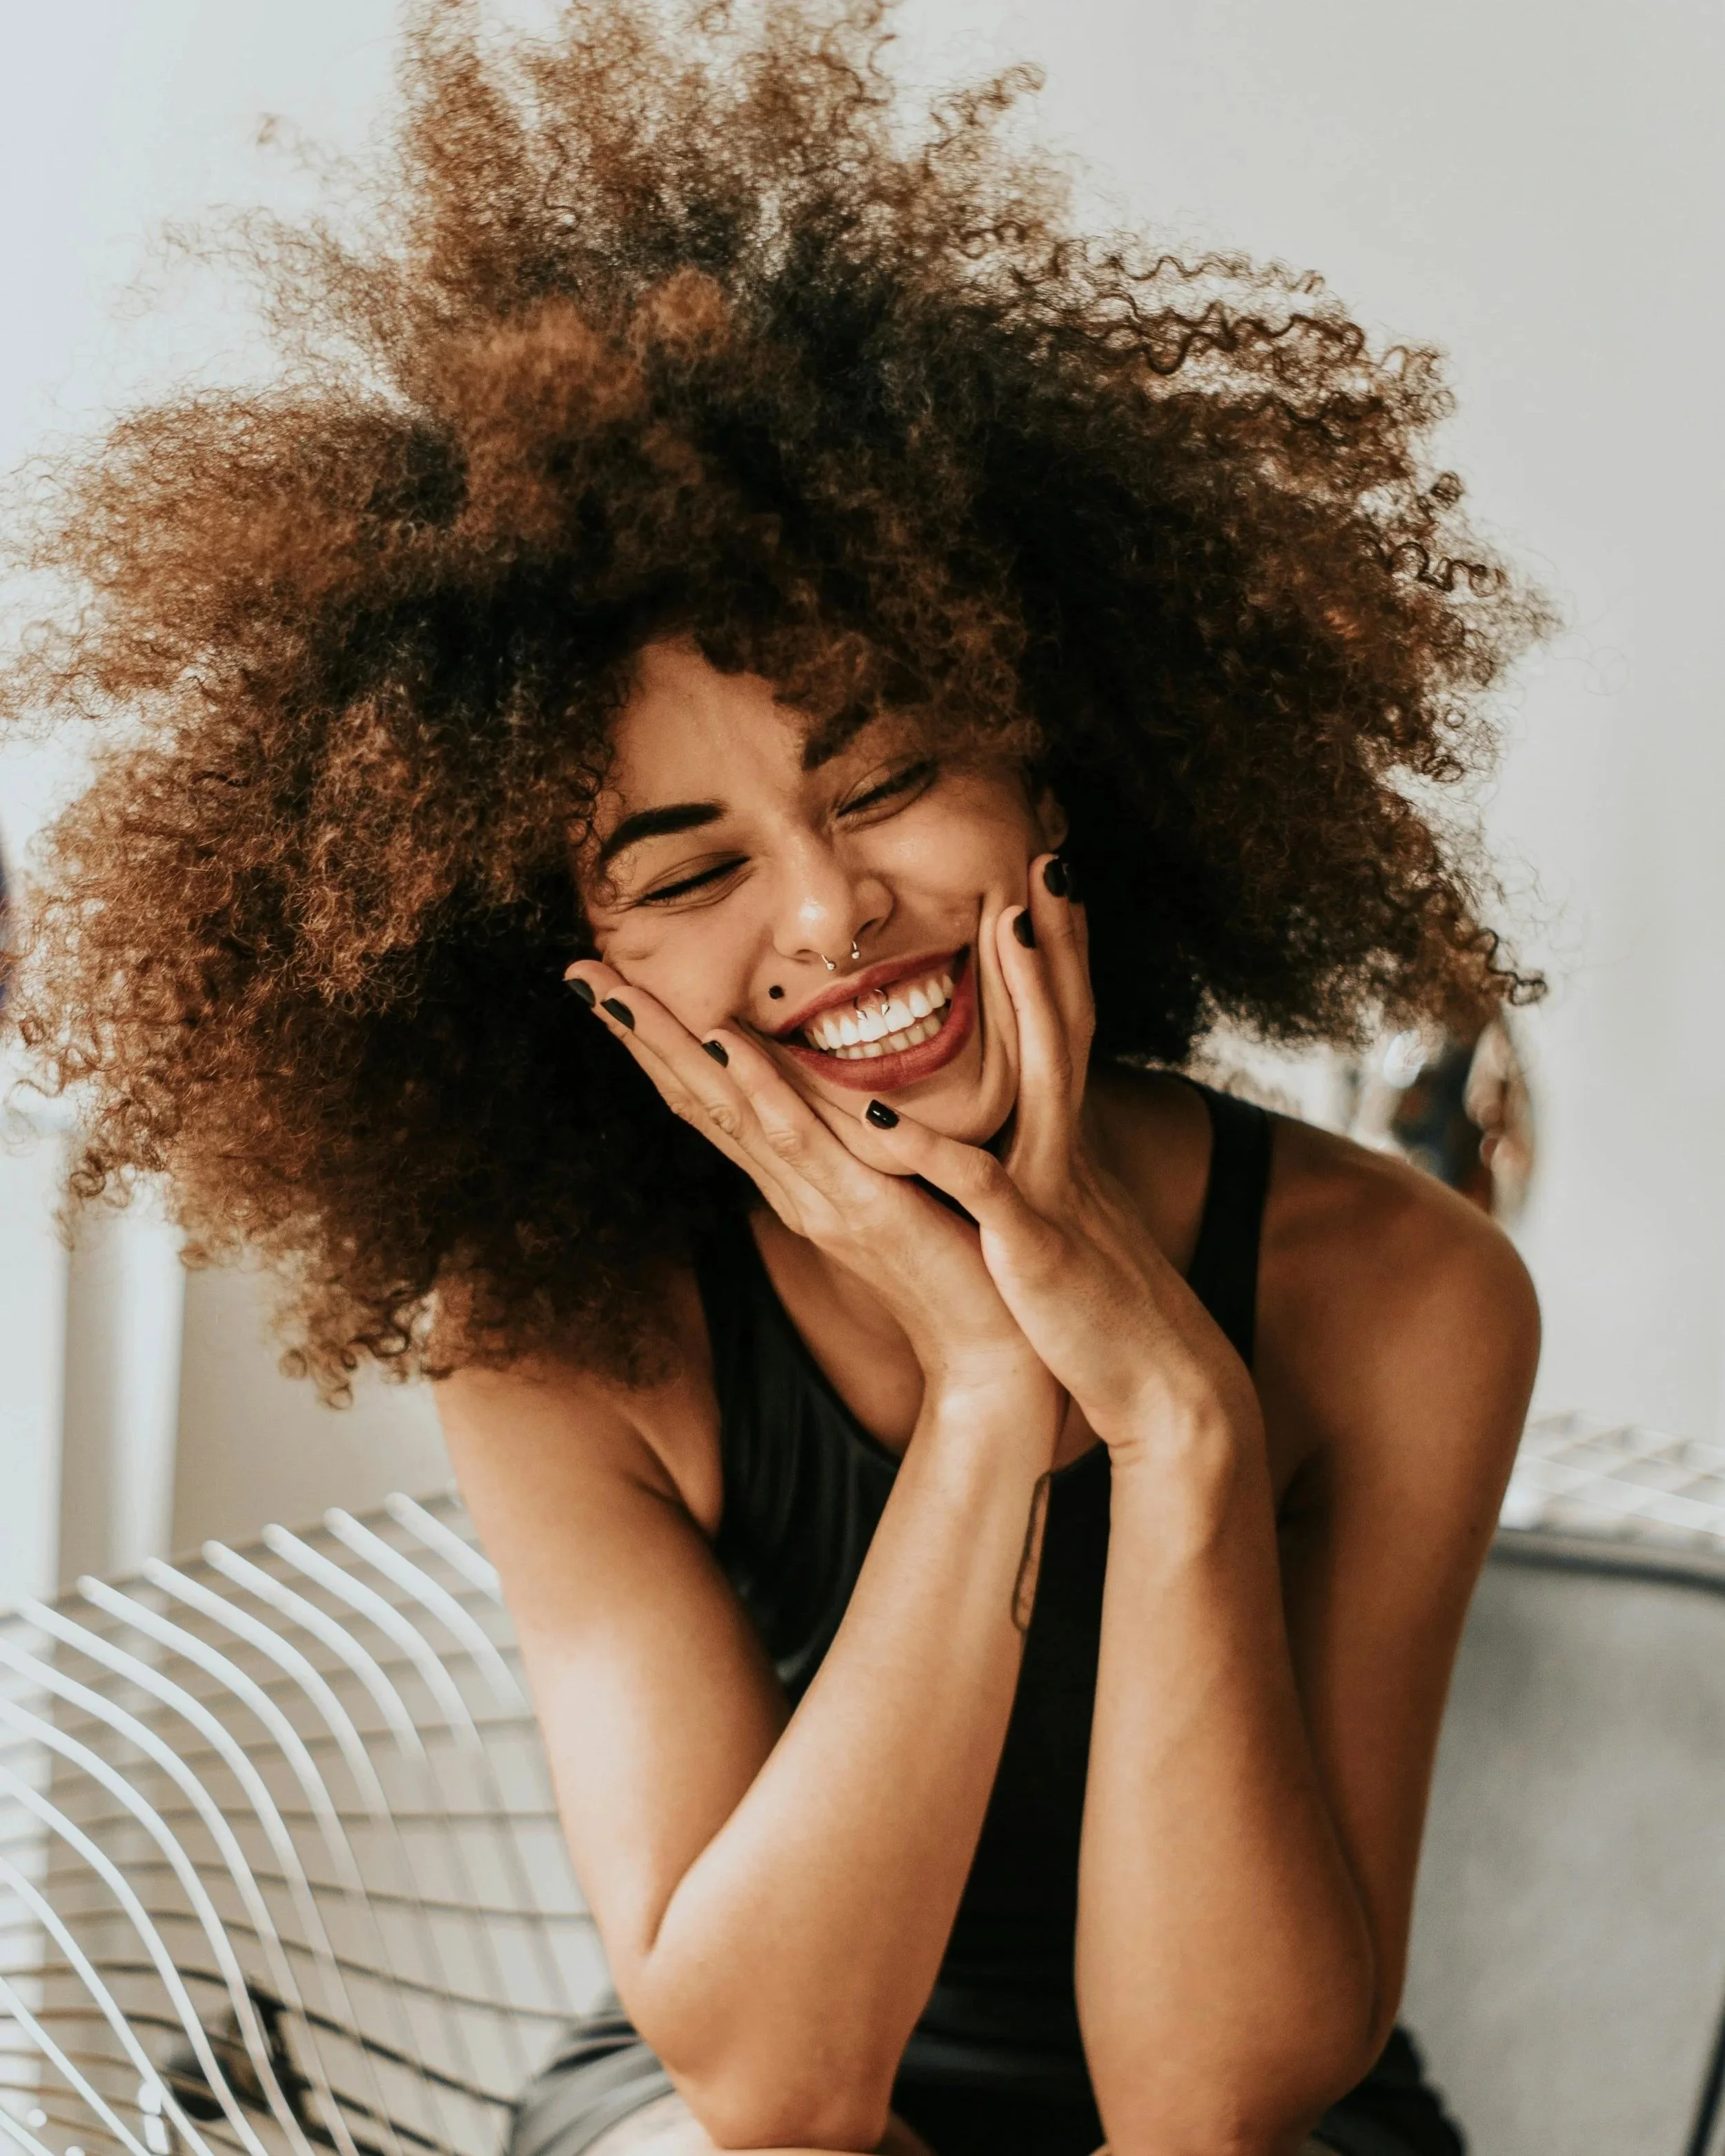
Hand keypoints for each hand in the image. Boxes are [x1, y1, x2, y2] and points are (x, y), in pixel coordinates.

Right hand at [563, 959, 1056, 1409]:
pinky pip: (803, 1140)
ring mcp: (819, 1199)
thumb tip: (835, 1090)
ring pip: (729, 1110)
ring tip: (618, 992)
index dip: (659, 1044)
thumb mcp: (895, 1188)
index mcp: (796, 1179)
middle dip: (637, 1034)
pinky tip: (726, 1045)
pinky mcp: (864, 1210)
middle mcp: (791, 1187)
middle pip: (697, 1099)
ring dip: (670, 1048)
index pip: (711, 1100)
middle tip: (579, 972)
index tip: (612, 986)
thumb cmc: (954, 1265)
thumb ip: (859, 1144)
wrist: (991, 1351)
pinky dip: (760, 1090)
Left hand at [844, 856, 1258, 1461]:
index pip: (1065, 1034)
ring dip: (1030, 1000)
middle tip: (1048, 861)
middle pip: (1069, 1026)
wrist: (1163, 1390)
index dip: (1060, 960)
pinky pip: (981, 1185)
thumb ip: (1041, 1173)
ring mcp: (1055, 1190)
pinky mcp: (1033, 1245)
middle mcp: (1067, 1151)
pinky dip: (933, 1151)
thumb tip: (1019, 1140)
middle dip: (1058, 944)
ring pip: (1044, 1075)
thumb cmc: (1099, 1314)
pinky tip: (884, 1115)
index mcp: (1065, 1146)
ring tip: (1008, 928)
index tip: (1046, 887)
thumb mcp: (1068, 1224)